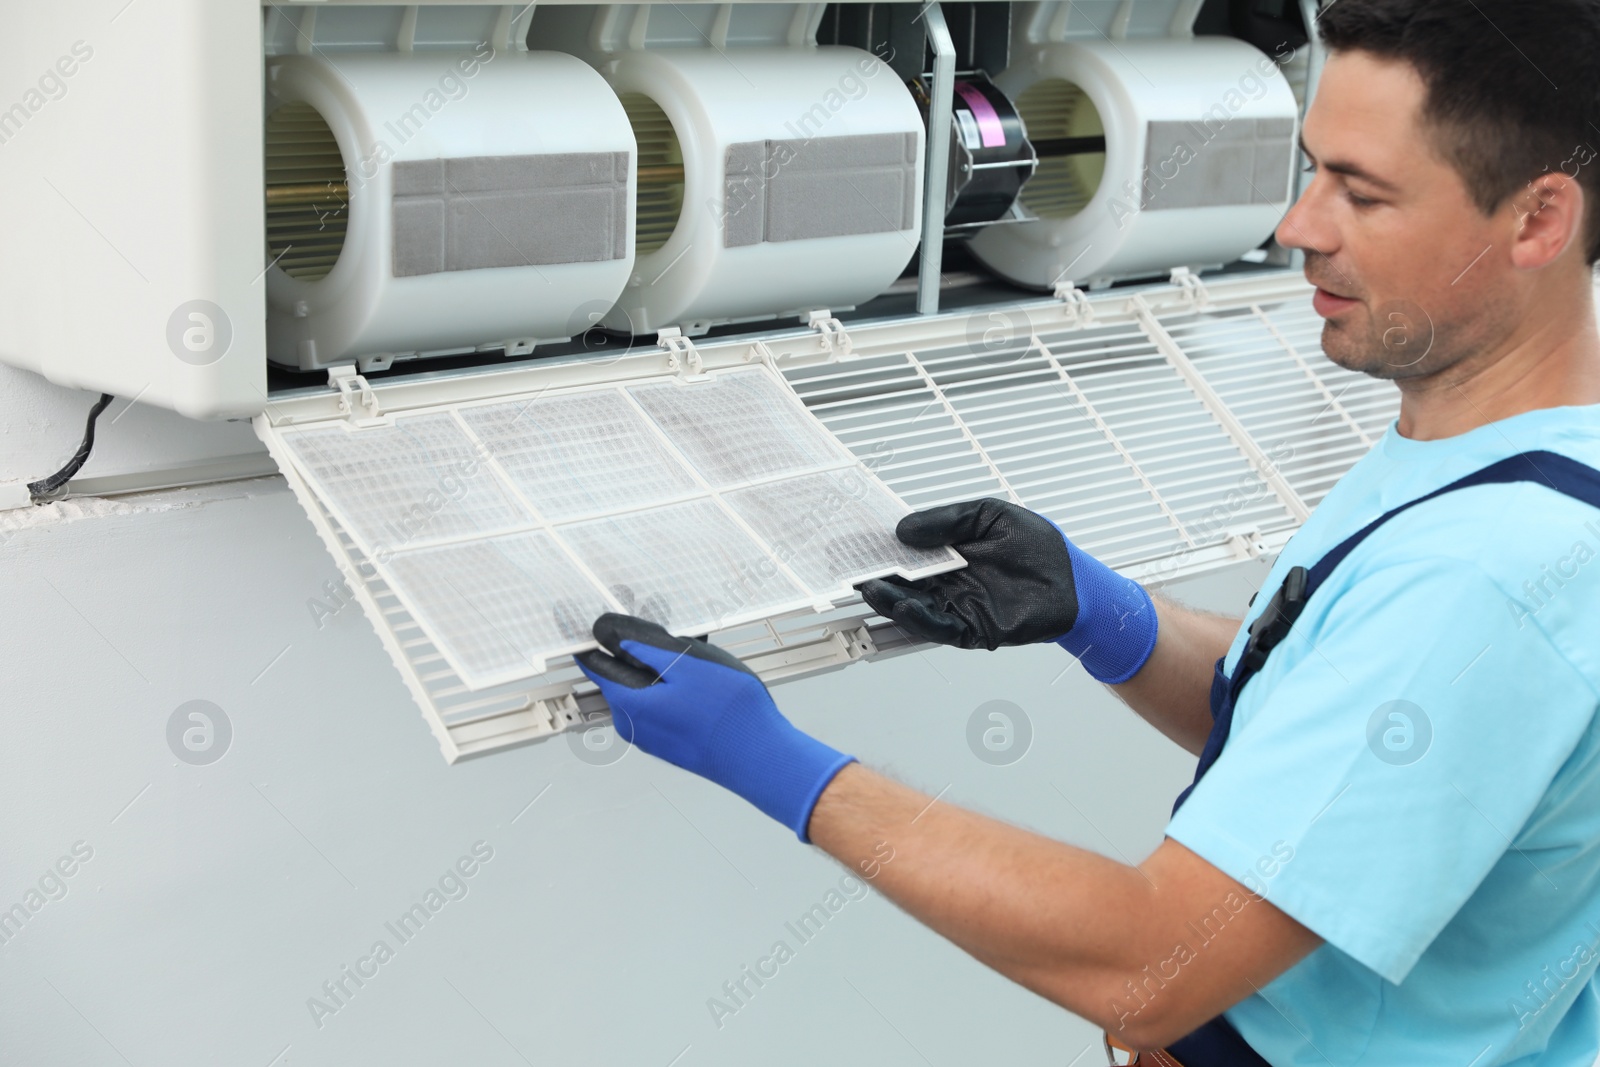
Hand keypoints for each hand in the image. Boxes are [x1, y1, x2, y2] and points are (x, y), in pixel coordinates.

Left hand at [574, 614, 855, 841]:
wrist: (759, 756)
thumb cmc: (727, 712)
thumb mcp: (688, 666)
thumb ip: (650, 654)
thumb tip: (624, 646)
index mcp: (630, 703)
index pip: (596, 668)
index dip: (596, 645)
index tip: (598, 629)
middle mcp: (633, 727)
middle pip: (621, 682)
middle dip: (636, 660)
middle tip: (663, 640)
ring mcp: (653, 741)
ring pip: (644, 698)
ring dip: (659, 679)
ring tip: (691, 664)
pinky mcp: (672, 747)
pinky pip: (660, 714)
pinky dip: (670, 697)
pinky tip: (700, 689)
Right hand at [858, 498, 1157, 683]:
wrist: (1075, 580)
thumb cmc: (1039, 545)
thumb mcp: (989, 515)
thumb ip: (948, 521)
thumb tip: (904, 529)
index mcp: (949, 554)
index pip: (905, 552)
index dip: (881, 548)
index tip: (855, 541)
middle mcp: (948, 582)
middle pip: (903, 582)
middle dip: (877, 576)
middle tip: (851, 568)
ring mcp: (958, 607)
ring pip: (915, 607)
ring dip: (891, 600)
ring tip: (871, 588)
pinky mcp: (974, 629)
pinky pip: (940, 628)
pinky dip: (920, 620)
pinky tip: (906, 606)